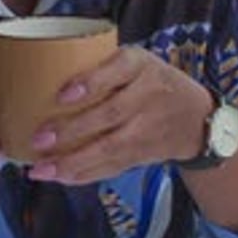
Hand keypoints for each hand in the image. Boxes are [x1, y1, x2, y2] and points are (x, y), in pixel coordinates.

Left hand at [28, 46, 212, 183]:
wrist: (198, 117)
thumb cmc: (152, 80)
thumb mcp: (136, 59)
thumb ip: (101, 64)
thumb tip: (43, 70)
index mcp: (141, 65)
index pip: (118, 70)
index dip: (91, 83)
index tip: (62, 95)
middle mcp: (147, 96)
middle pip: (110, 115)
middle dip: (72, 130)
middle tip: (39, 139)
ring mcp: (148, 129)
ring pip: (110, 148)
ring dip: (73, 162)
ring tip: (41, 169)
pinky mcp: (144, 154)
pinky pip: (113, 166)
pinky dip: (85, 174)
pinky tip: (60, 177)